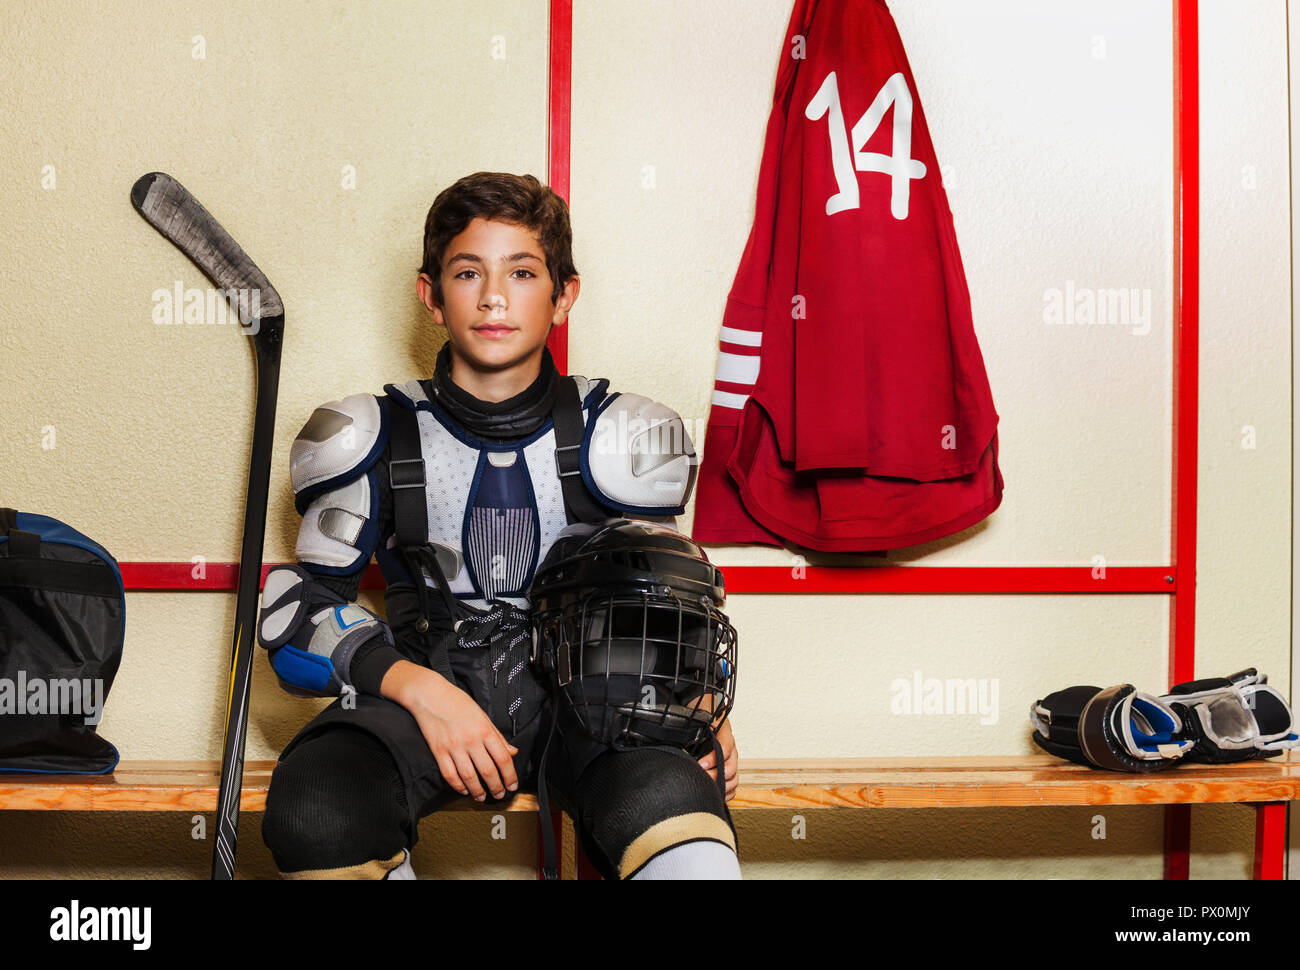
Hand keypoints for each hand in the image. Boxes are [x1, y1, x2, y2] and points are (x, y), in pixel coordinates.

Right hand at [381, 660, 518, 800]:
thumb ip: (498, 736)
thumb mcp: (483, 715)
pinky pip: (449, 774)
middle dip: (496, 787)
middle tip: (499, 795)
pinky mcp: (438, 751)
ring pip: (469, 777)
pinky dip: (458, 786)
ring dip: (477, 791)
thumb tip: (512, 752)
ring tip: (482, 797)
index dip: (510, 776)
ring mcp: (453, 747)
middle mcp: (471, 740)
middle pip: (488, 771)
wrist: (430, 695)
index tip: (512, 785)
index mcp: (485, 730)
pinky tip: (463, 790)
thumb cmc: (457, 702)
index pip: (503, 759)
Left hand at [698, 718, 737, 801]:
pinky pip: (734, 786)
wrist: (714, 721)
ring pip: (734, 779)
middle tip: (700, 778)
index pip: (724, 749)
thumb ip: (696, 728)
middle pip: (730, 768)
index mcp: (725, 736)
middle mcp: (731, 751)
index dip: (713, 759)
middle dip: (714, 776)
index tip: (700, 765)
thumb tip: (682, 736)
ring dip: (721, 786)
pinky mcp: (731, 772)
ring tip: (706, 788)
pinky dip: (726, 793)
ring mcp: (732, 762)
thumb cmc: (706, 722)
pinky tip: (715, 793)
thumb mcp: (702, 721)